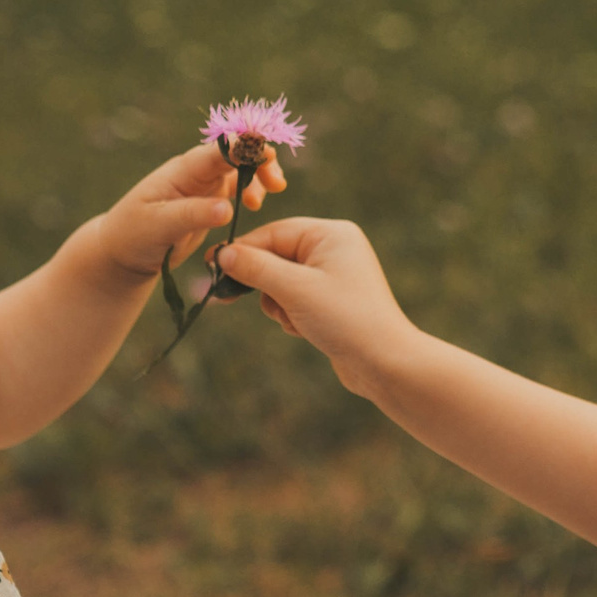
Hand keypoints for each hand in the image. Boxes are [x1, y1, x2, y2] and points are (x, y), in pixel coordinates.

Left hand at [91, 140, 289, 278]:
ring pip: (241, 169)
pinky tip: (256, 205)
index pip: (218, 151)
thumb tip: (227, 208)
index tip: (265, 153)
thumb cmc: (132, 235)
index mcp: (183, 171)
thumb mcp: (159, 226)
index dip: (243, 147)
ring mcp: (204, 185)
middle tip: (276, 183)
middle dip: (260, 160)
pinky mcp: (209, 201)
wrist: (122, 251)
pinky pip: (237, 187)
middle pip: (236, 154)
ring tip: (272, 193)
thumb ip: (193, 215)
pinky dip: (252, 191)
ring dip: (259, 175)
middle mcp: (196, 172)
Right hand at [214, 218, 417, 395]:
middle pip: (275, 256)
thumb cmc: (345, 319)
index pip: (273, 233)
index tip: (211, 267)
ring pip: (281, 281)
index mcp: (331, 234)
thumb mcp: (294, 289)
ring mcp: (333, 275)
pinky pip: (294, 299)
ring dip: (278, 304)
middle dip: (264, 284)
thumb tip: (222, 254)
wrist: (385, 363)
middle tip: (228, 298)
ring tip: (295, 320)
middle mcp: (334, 249)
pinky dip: (291, 315)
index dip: (241, 251)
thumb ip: (256, 268)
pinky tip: (304, 329)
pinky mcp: (331, 300)